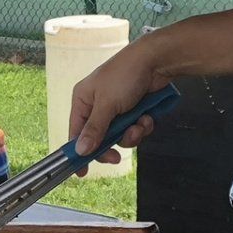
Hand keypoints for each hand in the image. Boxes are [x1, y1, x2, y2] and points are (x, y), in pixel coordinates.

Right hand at [70, 37, 175, 163]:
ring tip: (139, 124)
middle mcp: (97, 105)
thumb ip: (94, 129)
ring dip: (131, 135)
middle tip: (117, 157)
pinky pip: (134, 129)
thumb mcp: (107, 104)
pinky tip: (147, 117)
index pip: (76, 132)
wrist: (156, 61)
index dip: (79, 152)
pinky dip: (142, 126)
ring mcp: (117, 109)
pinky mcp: (134, 110)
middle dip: (112, 144)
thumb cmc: (125, 75)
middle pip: (99, 138)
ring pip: (120, 136)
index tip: (82, 171)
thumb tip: (80, 150)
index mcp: (83, 100)